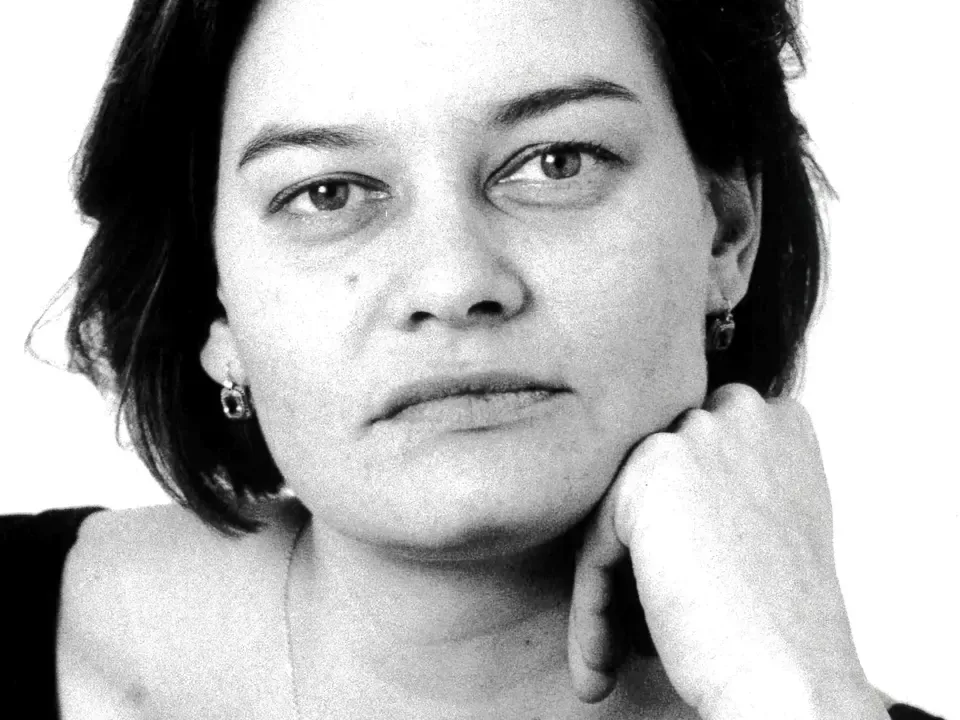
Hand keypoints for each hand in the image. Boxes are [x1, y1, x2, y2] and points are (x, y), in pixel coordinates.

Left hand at [567, 384, 886, 718]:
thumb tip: (653, 488)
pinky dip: (591, 610)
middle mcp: (741, 412)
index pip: (686, 465)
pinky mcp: (649, 475)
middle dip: (633, 557)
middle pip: (646, 486)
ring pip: (613, 518)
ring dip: (606, 590)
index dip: (672, 537)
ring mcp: (697, 434)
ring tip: (611, 654)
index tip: (669, 600)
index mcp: (778, 420)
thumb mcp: (769, 522)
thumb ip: (722, 479)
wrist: (793, 680)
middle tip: (631, 632)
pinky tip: (598, 669)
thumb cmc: (782, 623)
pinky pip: (592, 547)